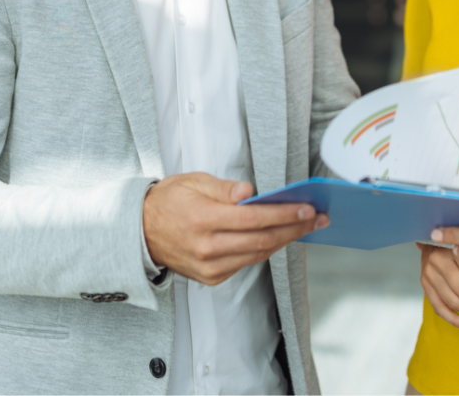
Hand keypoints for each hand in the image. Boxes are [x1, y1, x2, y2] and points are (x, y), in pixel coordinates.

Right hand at [143, 172, 327, 284]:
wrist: (140, 232)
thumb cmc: (169, 201)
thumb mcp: (193, 181)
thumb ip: (224, 188)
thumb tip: (250, 191)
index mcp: (204, 219)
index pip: (255, 218)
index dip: (285, 214)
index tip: (307, 208)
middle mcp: (208, 247)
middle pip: (263, 239)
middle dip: (295, 228)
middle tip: (318, 218)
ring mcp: (210, 266)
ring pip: (258, 254)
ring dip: (286, 240)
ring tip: (306, 226)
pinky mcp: (211, 277)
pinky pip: (246, 262)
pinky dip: (265, 248)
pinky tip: (280, 236)